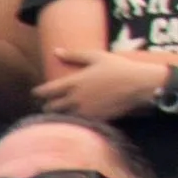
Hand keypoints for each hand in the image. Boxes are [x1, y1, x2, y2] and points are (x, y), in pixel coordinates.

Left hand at [35, 50, 169, 120]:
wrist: (140, 85)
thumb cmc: (119, 68)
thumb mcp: (97, 57)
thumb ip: (74, 55)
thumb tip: (56, 52)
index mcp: (73, 83)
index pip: (44, 91)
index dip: (38, 93)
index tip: (37, 93)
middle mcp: (75, 99)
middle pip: (50, 108)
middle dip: (47, 106)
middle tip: (49, 104)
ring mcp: (84, 112)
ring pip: (62, 118)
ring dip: (58, 116)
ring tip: (60, 113)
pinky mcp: (95, 120)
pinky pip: (77, 125)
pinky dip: (73, 123)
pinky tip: (75, 119)